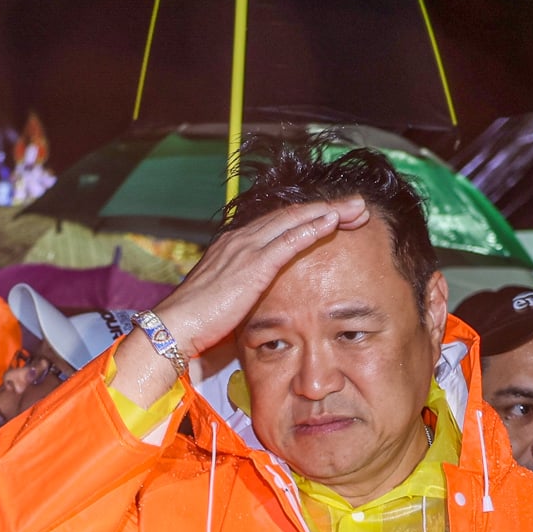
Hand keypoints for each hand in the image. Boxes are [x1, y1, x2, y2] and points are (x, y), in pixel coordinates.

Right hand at [152, 197, 369, 357]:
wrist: (175, 326)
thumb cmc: (198, 321)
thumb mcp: (227, 300)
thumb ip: (246, 293)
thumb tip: (259, 303)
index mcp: (234, 246)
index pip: (278, 224)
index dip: (308, 218)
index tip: (335, 217)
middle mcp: (241, 240)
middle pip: (291, 215)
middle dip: (327, 208)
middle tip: (357, 205)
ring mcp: (246, 249)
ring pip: (294, 220)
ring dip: (328, 212)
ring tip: (356, 208)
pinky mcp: (253, 265)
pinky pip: (289, 240)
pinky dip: (313, 227)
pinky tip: (333, 221)